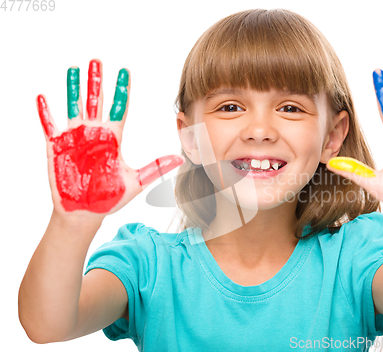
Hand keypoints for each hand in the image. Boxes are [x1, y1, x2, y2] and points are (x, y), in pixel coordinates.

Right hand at [37, 59, 183, 217]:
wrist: (86, 213)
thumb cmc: (110, 197)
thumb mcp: (136, 182)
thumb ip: (156, 168)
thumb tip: (180, 158)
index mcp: (113, 139)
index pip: (119, 109)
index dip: (122, 90)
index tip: (126, 71)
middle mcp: (94, 133)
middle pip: (96, 102)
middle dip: (98, 82)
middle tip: (98, 60)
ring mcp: (75, 138)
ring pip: (74, 107)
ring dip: (74, 89)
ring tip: (75, 69)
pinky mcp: (58, 148)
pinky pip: (49, 126)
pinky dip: (45, 112)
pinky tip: (43, 97)